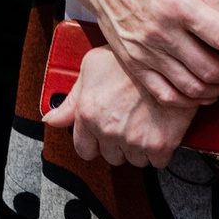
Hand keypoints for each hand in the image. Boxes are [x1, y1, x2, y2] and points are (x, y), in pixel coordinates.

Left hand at [45, 47, 193, 167]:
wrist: (168, 57)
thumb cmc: (129, 59)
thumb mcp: (91, 67)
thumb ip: (71, 99)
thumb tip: (51, 120)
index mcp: (87, 113)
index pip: (84, 149)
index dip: (95, 143)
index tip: (103, 135)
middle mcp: (107, 129)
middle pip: (112, 156)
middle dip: (119, 143)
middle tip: (130, 121)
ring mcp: (133, 139)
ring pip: (135, 159)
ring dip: (140, 146)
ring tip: (146, 121)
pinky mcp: (159, 144)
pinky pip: (157, 161)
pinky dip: (160, 149)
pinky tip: (160, 128)